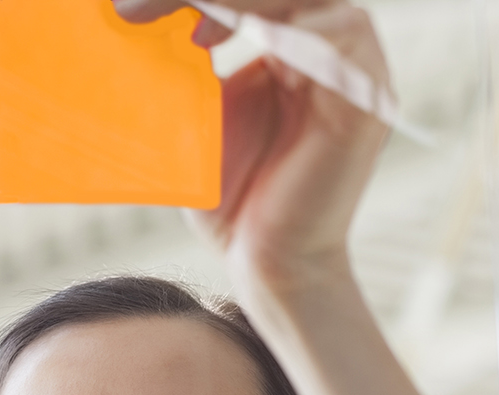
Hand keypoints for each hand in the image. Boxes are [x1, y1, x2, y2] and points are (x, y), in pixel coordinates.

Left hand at [119, 0, 392, 289]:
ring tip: (188, 20)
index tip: (135, 6)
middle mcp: (337, 52)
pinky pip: (332, 33)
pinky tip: (214, 36)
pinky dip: (275, 24)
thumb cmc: (233, 200)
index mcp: (302, 49)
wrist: (265, 265)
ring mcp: (357, 74)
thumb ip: (192, 62)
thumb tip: (141, 14)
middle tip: (141, 5)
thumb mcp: (202, 115)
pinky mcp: (362, 101)